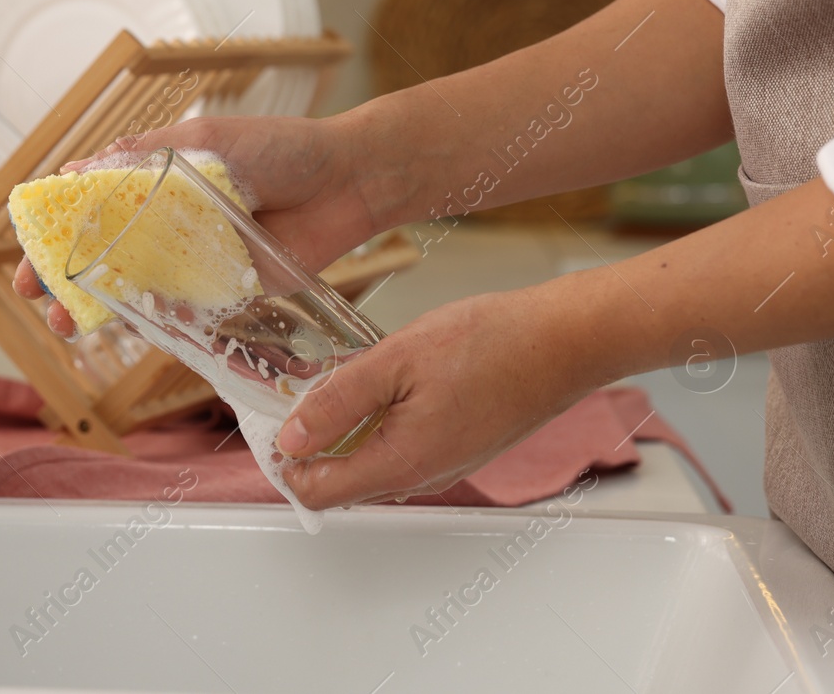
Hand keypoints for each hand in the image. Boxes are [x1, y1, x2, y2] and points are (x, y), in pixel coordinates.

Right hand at [13, 113, 406, 335]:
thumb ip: (146, 154)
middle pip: (100, 256)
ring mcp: (192, 261)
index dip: (53, 233)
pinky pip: (179, 313)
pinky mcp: (223, 293)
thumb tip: (78, 169)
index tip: (27, 253)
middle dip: (62, 281)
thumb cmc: (280, 148)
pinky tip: (128, 326)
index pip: (88, 209)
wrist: (347, 182)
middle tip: (41, 300)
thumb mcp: (205, 139)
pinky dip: (150, 322)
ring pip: (132, 291)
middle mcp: (167, 224)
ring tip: (69, 325)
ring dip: (95, 309)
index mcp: (155, 181)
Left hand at [277, 284, 600, 508]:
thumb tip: (292, 437)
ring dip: (346, 428)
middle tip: (302, 388)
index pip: (317, 492)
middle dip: (311, 442)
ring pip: (371, 461)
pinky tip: (384, 380)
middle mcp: (423, 476)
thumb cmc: (492, 344)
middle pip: (341, 481)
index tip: (270, 420)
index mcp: (401, 463)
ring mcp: (445, 464)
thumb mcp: (395, 360)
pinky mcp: (459, 447)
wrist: (563, 340)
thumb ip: (337, 401)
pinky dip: (378, 421)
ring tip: (344, 377)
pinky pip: (401, 447)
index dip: (284, 460)